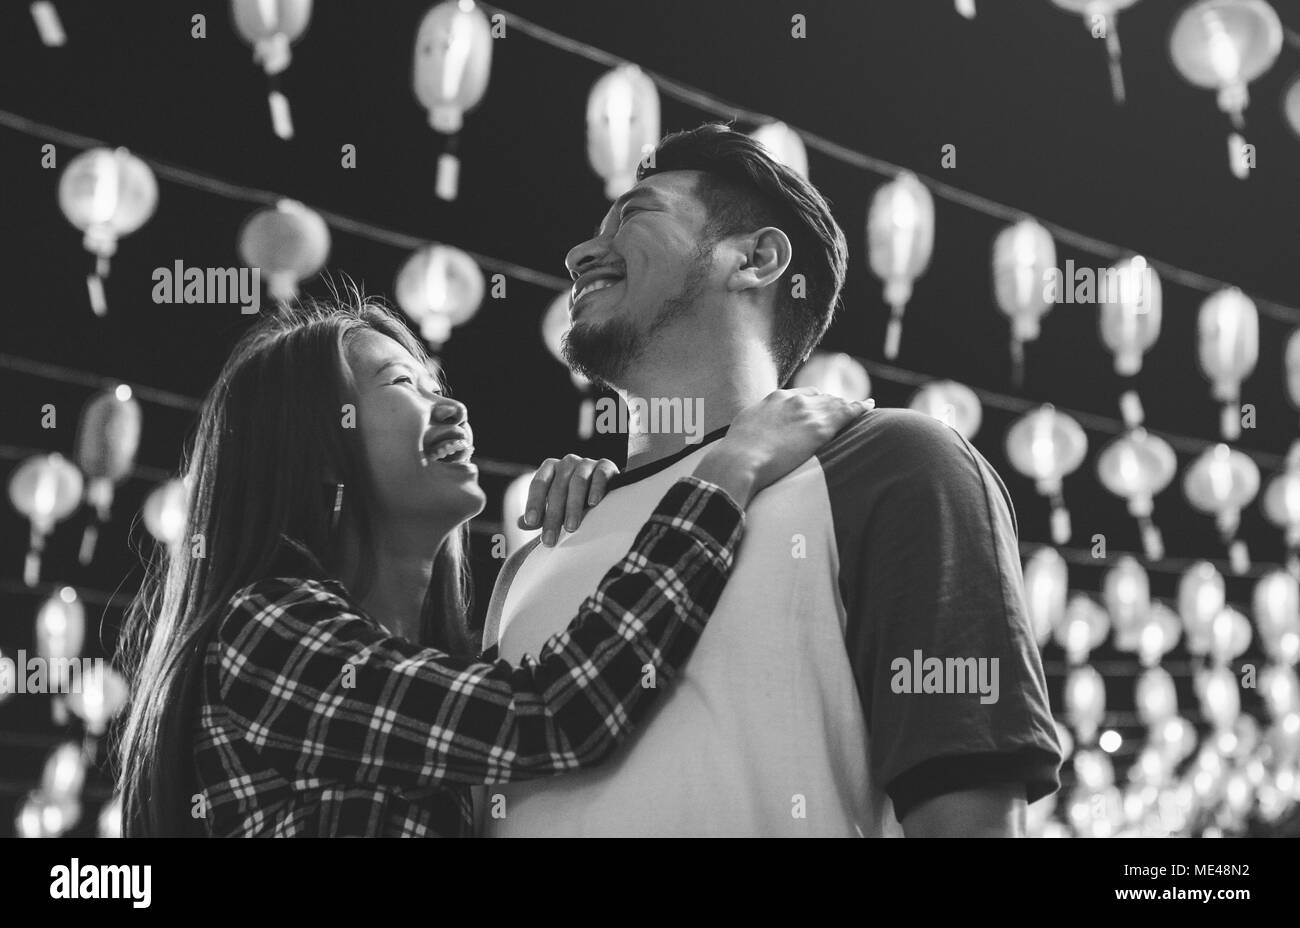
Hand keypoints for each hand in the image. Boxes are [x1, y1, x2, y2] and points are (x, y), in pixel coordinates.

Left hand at [519, 454, 619, 546]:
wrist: (605, 487)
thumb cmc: (574, 498)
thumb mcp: (555, 505)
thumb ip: (540, 514)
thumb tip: (520, 524)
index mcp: (550, 468)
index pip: (538, 484)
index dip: (534, 503)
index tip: (531, 522)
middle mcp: (567, 462)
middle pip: (557, 488)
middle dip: (553, 515)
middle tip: (550, 539)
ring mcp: (587, 463)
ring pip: (577, 482)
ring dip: (573, 506)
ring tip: (570, 528)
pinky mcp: (605, 466)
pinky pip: (599, 476)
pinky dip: (596, 489)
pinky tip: (592, 503)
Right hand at [693, 389, 871, 507]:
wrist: (740, 461)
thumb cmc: (736, 457)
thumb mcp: (743, 433)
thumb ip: (754, 430)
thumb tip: (748, 442)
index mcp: (772, 400)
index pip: (799, 395)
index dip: (810, 402)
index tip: (815, 407)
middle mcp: (792, 399)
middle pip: (819, 397)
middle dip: (831, 403)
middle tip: (842, 409)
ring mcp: (807, 411)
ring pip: (836, 403)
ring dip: (848, 405)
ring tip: (861, 408)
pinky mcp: (821, 426)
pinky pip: (848, 411)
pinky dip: (861, 408)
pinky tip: (870, 407)